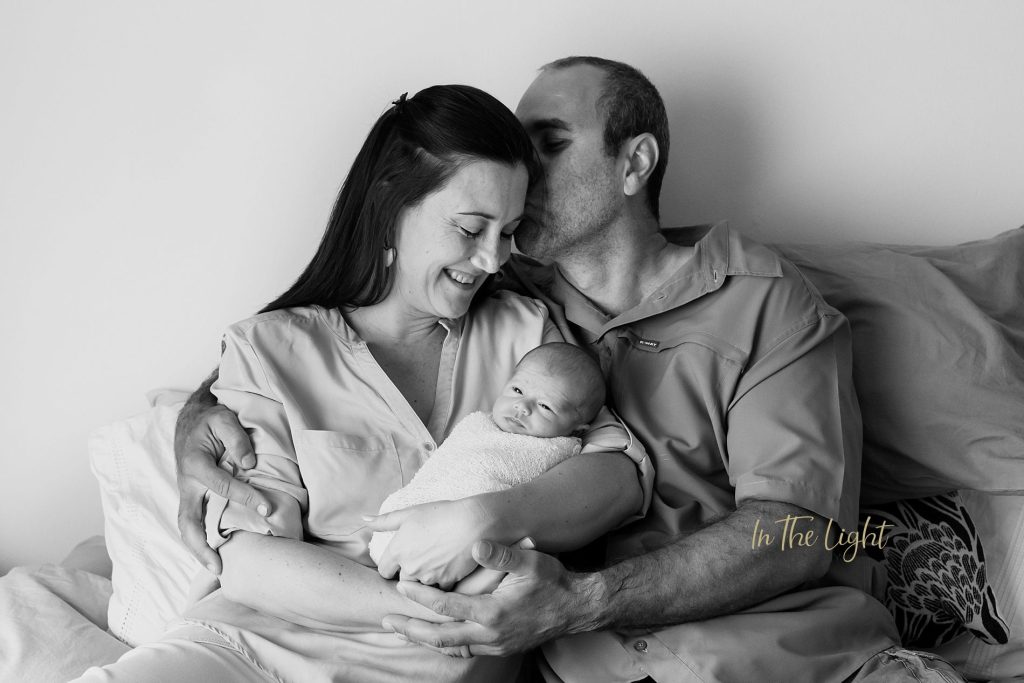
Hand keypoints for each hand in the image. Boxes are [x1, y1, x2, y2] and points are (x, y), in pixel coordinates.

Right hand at [175, 402, 270, 573]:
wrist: (192, 422)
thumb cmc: (211, 421)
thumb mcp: (223, 419)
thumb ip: (236, 438)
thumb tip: (249, 464)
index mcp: (195, 463)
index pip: (222, 486)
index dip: (246, 498)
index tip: (267, 509)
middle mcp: (187, 483)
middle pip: (188, 521)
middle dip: (201, 546)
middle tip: (219, 567)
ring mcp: (187, 493)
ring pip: (186, 527)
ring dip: (198, 550)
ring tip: (217, 570)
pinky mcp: (191, 498)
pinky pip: (193, 522)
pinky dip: (200, 540)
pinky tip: (216, 554)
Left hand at [363, 498, 497, 588]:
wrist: (473, 522)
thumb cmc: (442, 514)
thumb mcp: (410, 513)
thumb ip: (384, 520)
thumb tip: (363, 519)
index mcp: (397, 550)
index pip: (384, 571)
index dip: (392, 567)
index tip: (402, 561)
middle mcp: (409, 567)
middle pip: (402, 582)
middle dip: (410, 576)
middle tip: (424, 562)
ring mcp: (428, 577)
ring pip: (421, 588)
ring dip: (426, 580)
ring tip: (438, 563)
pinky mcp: (446, 583)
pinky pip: (440, 590)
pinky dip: (444, 583)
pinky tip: (450, 569)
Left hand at [381, 540, 595, 657]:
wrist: (576, 608)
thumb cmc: (553, 581)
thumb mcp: (530, 561)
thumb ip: (501, 555)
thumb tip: (474, 545)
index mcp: (491, 612)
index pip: (445, 607)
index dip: (420, 596)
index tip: (400, 585)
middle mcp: (489, 635)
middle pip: (439, 636)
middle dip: (410, 628)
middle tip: (385, 619)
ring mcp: (494, 645)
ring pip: (450, 647)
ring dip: (424, 639)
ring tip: (401, 630)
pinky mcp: (500, 649)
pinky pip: (464, 650)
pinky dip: (444, 645)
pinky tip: (433, 637)